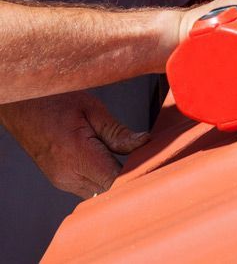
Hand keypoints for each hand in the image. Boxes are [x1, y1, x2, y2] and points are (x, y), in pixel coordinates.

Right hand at [0, 92, 149, 197]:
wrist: (22, 106)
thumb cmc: (56, 101)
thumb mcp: (92, 109)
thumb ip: (117, 131)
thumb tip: (145, 143)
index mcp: (77, 156)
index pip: (115, 181)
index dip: (137, 175)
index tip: (156, 163)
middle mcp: (68, 175)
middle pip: (109, 191)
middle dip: (131, 178)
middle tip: (150, 160)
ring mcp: (62, 180)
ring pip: (99, 192)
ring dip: (117, 180)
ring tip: (134, 160)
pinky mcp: (61, 180)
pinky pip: (89, 187)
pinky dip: (104, 179)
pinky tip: (116, 163)